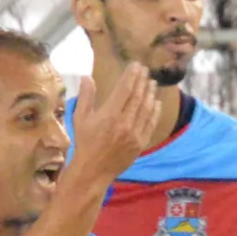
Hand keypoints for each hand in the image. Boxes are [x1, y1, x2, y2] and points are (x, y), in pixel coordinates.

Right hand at [70, 65, 168, 187]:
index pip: (124, 89)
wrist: (94, 169)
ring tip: (152, 83)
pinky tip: (156, 102)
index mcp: (109, 115)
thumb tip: (87, 77)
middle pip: (137, 97)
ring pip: (146, 109)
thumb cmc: (85, 142)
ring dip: (150, 94)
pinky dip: (154, 112)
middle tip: (146, 70)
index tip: (136, 65)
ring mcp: (134, 134)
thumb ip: (86, 97)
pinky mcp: (140, 143)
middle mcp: (124, 123)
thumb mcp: (80, 118)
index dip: (132, 75)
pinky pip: (150, 124)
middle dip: (142, 81)